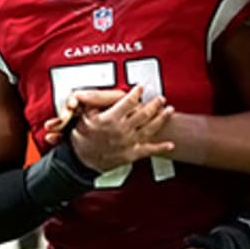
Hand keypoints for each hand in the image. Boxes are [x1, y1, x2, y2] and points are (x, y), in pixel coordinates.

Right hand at [50, 85, 175, 171]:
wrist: (79, 160)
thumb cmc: (81, 137)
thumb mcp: (84, 115)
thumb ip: (96, 101)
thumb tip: (107, 92)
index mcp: (110, 119)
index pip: (129, 101)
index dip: (136, 93)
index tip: (140, 88)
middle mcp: (122, 130)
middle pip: (144, 114)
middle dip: (155, 104)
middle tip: (160, 98)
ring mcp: (128, 143)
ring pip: (150, 128)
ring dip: (162, 119)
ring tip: (169, 110)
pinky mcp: (131, 154)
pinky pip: (149, 151)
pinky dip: (161, 147)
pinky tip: (170, 144)